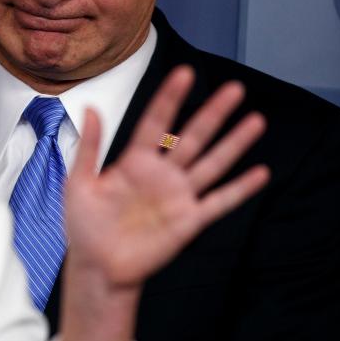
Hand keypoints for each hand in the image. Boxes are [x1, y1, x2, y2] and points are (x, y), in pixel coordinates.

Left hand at [65, 65, 269, 287]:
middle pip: (193, 137)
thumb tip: (90, 108)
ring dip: (234, 143)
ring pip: (212, 164)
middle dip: (213, 113)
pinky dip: (240, 189)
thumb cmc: (85, 225)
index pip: (156, 122)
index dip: (170, 98)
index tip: (185, 73)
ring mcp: (178, 197)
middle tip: (235, 88)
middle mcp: (161, 174)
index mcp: (134, 161)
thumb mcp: (79, 183)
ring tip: (256, 120)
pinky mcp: (189, 221)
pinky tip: (260, 173)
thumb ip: (89, 147)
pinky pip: (219, 202)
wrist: (97, 267)